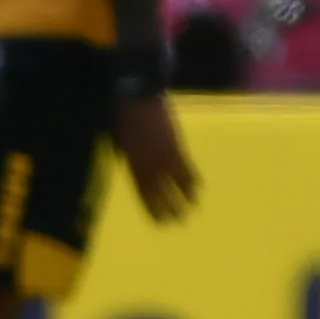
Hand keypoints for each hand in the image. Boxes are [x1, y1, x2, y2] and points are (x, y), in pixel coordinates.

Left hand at [111, 94, 201, 223]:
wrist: (137, 96)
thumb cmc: (123, 116)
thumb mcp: (120, 140)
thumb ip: (129, 157)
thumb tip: (135, 168)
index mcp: (132, 164)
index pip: (143, 193)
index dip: (152, 208)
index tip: (160, 222)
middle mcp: (148, 164)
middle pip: (160, 192)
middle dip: (169, 208)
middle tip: (178, 222)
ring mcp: (163, 155)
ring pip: (175, 182)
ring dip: (185, 196)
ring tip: (192, 208)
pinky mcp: (175, 145)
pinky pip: (186, 166)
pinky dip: (192, 178)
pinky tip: (199, 187)